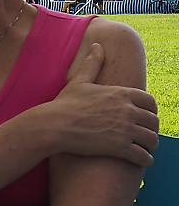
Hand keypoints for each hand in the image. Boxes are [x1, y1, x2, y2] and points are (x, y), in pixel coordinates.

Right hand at [48, 43, 157, 164]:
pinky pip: (143, 156)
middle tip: (145, 134)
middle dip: (151, 128)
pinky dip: (145, 159)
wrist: (52, 126)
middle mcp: (127, 110)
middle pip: (154, 121)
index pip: (150, 101)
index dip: (151, 110)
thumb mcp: (79, 81)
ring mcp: (124, 129)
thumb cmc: (64, 104)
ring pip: (152, 139)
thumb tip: (97, 46)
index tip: (145, 116)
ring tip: (145, 149)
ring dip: (151, 145)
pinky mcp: (119, 148)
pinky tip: (141, 160)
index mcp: (121, 94)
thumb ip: (92, 63)